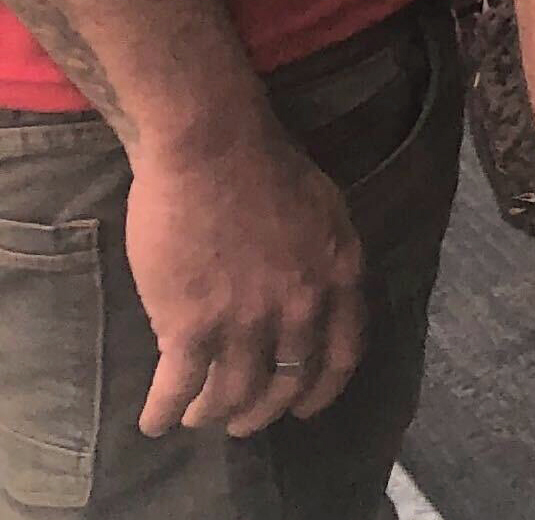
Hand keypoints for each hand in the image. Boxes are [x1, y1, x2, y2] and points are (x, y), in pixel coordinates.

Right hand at [124, 110, 364, 437]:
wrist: (212, 148)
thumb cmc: (265, 167)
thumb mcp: (326, 213)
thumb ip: (324, 262)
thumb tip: (317, 297)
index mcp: (340, 276)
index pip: (343, 354)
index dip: (322, 389)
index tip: (305, 408)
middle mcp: (301, 308)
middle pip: (286, 384)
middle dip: (262, 412)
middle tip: (242, 422)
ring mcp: (247, 321)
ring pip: (232, 394)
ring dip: (213, 414)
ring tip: (198, 418)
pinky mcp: (191, 325)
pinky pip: (178, 388)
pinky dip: (165, 412)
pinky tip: (155, 421)